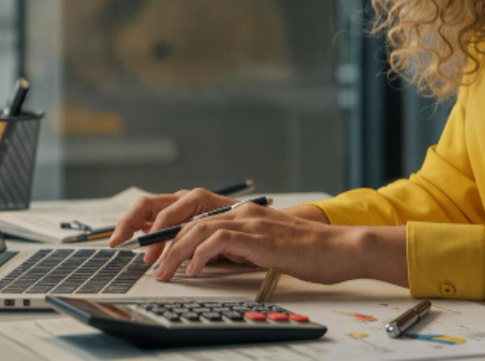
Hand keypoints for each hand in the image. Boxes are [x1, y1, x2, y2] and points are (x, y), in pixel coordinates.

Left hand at [152, 202, 368, 284]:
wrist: (335, 249)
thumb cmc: (305, 252)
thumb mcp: (263, 247)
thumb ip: (238, 246)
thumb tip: (209, 259)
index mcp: (242, 212)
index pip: (194, 214)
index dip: (168, 229)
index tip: (152, 250)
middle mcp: (241, 211)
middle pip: (187, 218)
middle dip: (161, 241)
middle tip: (149, 264)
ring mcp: (249, 221)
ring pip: (196, 228)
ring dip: (173, 252)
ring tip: (163, 272)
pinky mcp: (256, 236)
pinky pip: (216, 240)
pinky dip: (199, 256)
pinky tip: (194, 271)